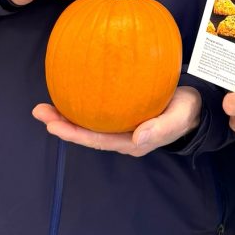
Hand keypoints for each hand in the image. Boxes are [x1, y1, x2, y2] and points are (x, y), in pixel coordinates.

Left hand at [33, 86, 201, 156]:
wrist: (195, 106)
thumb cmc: (186, 112)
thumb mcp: (178, 118)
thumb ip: (160, 129)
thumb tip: (137, 140)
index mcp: (132, 142)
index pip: (97, 141)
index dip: (74, 134)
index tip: (53, 125)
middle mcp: (121, 138)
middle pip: (86, 134)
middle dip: (62, 125)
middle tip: (39, 112)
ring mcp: (120, 127)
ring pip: (88, 124)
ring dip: (65, 116)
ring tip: (43, 106)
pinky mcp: (121, 114)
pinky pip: (96, 111)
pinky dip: (80, 104)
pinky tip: (68, 91)